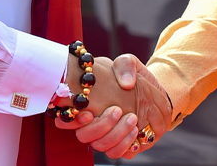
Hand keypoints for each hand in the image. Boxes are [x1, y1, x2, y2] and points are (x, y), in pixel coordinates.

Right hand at [55, 54, 170, 158]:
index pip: (65, 120)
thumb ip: (125, 66)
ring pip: (100, 146)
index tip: (88, 113)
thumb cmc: (132, 76)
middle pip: (84, 136)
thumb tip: (127, 83)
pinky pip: (116, 153)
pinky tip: (135, 130)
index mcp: (84, 104)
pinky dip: (125, 144)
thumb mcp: (128, 63)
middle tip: (117, 110)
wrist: (151, 91)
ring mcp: (103, 136)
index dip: (72, 121)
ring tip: (133, 118)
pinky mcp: (119, 145)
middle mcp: (90, 124)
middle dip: (101, 125)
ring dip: (115, 134)